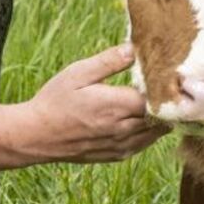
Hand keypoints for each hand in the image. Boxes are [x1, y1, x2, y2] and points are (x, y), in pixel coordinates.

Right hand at [17, 44, 168, 162]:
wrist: (36, 135)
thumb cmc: (55, 100)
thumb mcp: (78, 73)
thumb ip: (109, 61)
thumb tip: (134, 48)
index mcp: (116, 105)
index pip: (157, 97)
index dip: (163, 86)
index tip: (164, 74)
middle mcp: (123, 129)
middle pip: (161, 116)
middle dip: (165, 102)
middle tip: (167, 86)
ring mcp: (121, 145)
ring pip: (156, 133)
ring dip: (160, 118)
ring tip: (159, 101)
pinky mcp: (117, 155)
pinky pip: (144, 144)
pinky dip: (150, 132)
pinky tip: (145, 119)